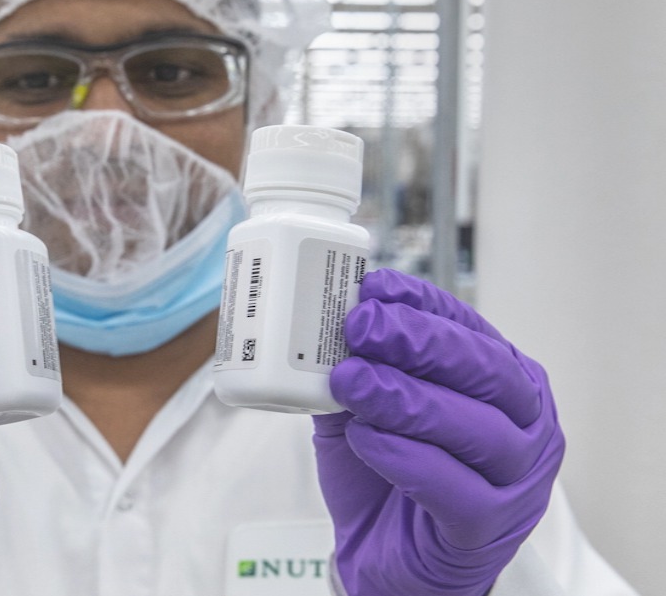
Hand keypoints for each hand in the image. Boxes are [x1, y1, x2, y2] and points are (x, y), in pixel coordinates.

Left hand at [312, 269, 563, 595]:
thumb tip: (321, 320)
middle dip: (419, 342)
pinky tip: (365, 436)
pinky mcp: (487, 528)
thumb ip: (357, 367)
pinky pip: (454, 490)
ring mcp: (516, 481)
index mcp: (506, 383)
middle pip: (485, 372)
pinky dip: (405, 457)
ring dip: (407, 398)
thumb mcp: (369, 408)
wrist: (391, 558)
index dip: (424, 304)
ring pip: (476, 428)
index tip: (376, 287)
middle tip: (362, 325)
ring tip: (352, 380)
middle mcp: (526, 425)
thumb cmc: (388, 476)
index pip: (471, 330)